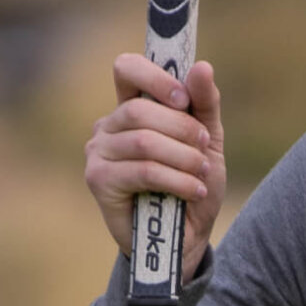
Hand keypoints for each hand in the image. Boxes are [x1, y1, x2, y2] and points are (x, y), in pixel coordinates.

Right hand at [83, 54, 224, 284]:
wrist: (187, 238)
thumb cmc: (192, 186)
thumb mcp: (207, 142)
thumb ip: (204, 105)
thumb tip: (202, 66)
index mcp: (130, 108)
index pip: (127, 68)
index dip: (155, 77)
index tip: (183, 99)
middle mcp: (108, 127)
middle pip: (140, 109)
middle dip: (181, 128)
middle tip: (203, 148)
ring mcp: (98, 153)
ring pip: (144, 141)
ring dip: (183, 158)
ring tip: (202, 174)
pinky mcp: (99, 181)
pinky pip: (142, 170)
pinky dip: (176, 179)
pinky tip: (192, 191)